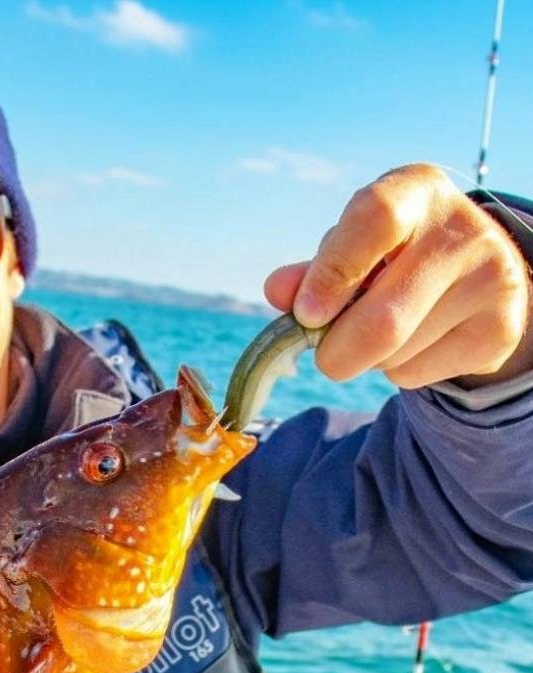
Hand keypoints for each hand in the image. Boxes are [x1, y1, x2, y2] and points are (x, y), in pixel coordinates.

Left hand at [265, 164, 531, 389]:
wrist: (473, 271)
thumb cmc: (390, 254)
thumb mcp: (350, 248)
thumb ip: (311, 270)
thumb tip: (278, 291)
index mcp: (417, 191)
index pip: (375, 220)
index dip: (332, 272)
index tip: (306, 314)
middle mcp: (464, 229)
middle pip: (382, 321)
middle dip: (335, 351)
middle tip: (324, 350)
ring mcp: (492, 280)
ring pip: (394, 355)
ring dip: (366, 359)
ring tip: (384, 328)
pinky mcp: (500, 330)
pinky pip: (415, 375)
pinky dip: (394, 370)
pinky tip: (414, 340)